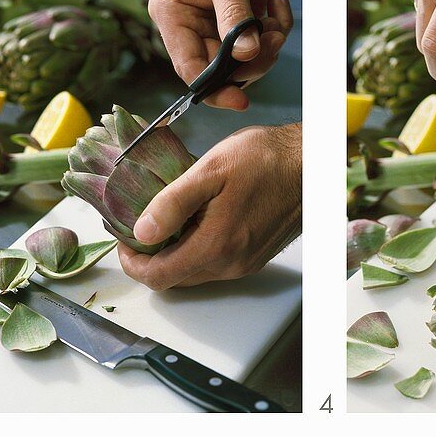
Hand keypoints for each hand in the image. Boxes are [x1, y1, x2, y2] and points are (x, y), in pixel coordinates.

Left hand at [119, 124, 301, 289]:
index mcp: (217, 245)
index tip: (124, 239)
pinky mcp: (257, 256)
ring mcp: (247, 263)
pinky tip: (201, 218)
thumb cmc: (268, 158)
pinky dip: (199, 247)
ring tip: (171, 217)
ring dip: (176, 251)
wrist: (311, 161)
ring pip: (196, 271)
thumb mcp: (212, 168)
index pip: (158, 276)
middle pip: (175, 278)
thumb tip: (141, 232)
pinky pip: (216, 263)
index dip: (132, 262)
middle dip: (152, 256)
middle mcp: (232, 264)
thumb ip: (172, 202)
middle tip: (142, 225)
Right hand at [148, 0, 293, 109]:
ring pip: (246, 59)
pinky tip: (278, 1)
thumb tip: (244, 55)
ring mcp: (218, 24)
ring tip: (277, 18)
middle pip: (220, 69)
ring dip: (269, 44)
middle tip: (273, 40)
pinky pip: (263, 41)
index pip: (187, 65)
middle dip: (253, 60)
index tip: (240, 100)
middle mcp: (191, 24)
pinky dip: (277, 26)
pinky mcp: (244, 20)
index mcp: (172, 13)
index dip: (212, 88)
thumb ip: (233, 15)